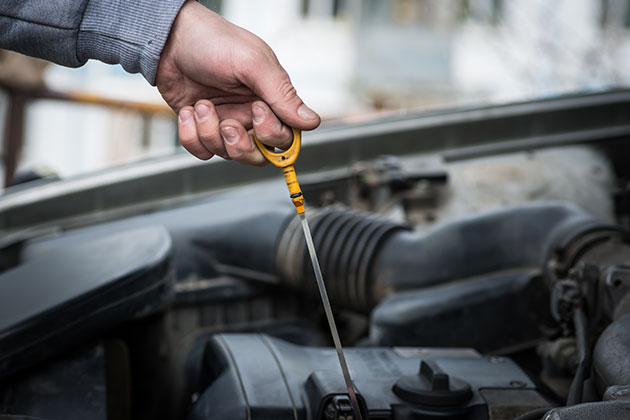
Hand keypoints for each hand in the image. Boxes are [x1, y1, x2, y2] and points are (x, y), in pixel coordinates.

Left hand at [155, 1, 319, 164]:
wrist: (168, 39)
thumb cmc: (212, 41)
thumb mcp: (253, 63)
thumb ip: (282, 94)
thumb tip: (311, 121)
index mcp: (270, 99)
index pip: (285, 137)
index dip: (272, 133)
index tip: (256, 109)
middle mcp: (250, 115)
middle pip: (259, 156)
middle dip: (241, 145)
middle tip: (227, 125)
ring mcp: (226, 122)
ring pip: (228, 155)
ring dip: (210, 134)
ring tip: (201, 106)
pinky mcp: (201, 128)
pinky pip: (202, 151)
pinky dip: (191, 136)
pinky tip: (188, 111)